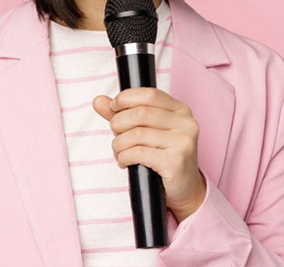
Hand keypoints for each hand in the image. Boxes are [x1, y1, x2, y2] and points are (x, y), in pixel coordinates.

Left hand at [92, 87, 206, 223]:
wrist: (184, 188)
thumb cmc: (162, 154)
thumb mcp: (144, 129)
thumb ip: (122, 114)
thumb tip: (98, 100)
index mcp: (180, 110)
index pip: (149, 94)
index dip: (126, 98)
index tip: (112, 107)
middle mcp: (186, 123)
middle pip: (140, 113)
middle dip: (119, 123)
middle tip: (115, 134)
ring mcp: (183, 142)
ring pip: (137, 134)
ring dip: (119, 143)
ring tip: (118, 151)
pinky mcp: (175, 162)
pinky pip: (139, 153)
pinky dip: (124, 156)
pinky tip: (124, 161)